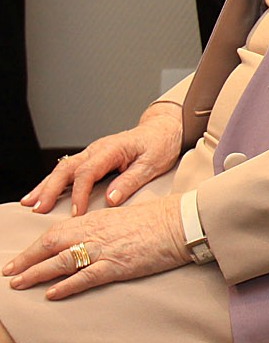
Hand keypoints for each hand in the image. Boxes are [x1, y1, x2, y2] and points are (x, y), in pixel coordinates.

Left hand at [3, 193, 188, 298]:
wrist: (184, 221)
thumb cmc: (162, 218)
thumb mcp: (128, 217)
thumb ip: (106, 227)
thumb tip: (93, 239)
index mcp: (98, 219)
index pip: (57, 231)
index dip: (36, 246)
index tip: (21, 257)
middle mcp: (96, 232)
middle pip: (51, 245)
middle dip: (26, 259)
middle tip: (8, 273)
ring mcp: (106, 249)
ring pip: (62, 261)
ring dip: (37, 273)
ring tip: (19, 284)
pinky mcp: (119, 264)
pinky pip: (86, 276)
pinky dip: (67, 285)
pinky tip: (52, 293)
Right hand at [21, 103, 182, 214]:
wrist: (163, 129)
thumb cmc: (160, 144)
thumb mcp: (152, 163)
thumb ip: (131, 180)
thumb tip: (111, 199)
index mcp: (112, 149)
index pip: (88, 172)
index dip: (79, 193)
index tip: (76, 213)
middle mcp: (97, 149)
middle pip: (66, 168)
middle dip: (50, 189)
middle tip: (39, 208)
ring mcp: (92, 153)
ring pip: (62, 168)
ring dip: (45, 185)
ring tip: (30, 203)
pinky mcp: (92, 158)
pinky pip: (68, 170)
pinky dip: (53, 182)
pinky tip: (42, 194)